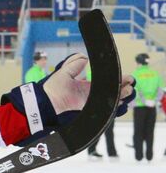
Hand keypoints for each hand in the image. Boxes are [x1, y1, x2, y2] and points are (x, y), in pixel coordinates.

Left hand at [11, 54, 135, 134]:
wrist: (43, 105)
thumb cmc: (51, 90)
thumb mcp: (63, 74)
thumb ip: (73, 65)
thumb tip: (84, 57)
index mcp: (88, 87)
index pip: (107, 83)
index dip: (118, 80)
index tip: (127, 77)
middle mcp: (92, 97)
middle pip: (113, 93)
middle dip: (124, 88)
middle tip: (129, 82)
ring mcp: (91, 106)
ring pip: (112, 102)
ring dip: (122, 97)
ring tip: (128, 90)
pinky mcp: (89, 114)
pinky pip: (105, 113)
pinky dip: (113, 109)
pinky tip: (120, 103)